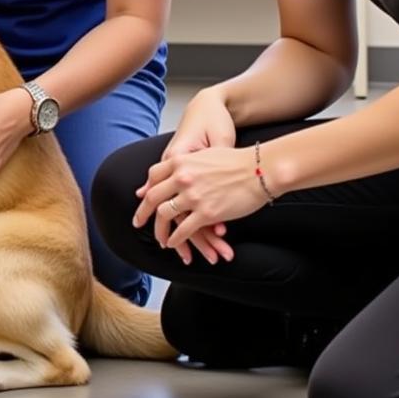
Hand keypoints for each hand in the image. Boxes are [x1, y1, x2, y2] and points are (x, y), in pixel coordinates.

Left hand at [152, 86, 235, 263]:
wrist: (260, 170)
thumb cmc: (238, 161)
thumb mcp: (205, 154)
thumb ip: (188, 163)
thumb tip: (180, 169)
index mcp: (181, 161)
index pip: (153, 176)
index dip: (147, 190)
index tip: (142, 199)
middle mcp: (182, 177)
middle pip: (152, 197)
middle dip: (143, 212)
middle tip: (138, 222)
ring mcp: (193, 195)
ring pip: (164, 215)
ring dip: (160, 230)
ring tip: (160, 238)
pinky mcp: (206, 212)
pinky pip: (184, 230)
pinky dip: (176, 239)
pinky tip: (174, 244)